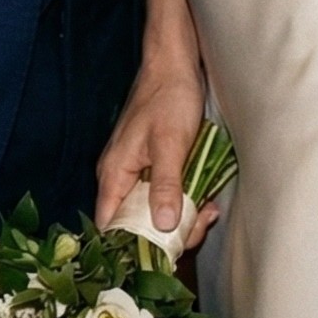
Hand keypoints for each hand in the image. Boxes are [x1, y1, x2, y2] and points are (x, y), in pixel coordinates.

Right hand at [95, 60, 218, 247]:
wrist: (175, 62)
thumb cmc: (169, 97)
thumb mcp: (170, 142)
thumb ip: (166, 184)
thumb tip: (164, 227)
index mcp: (114, 174)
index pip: (109, 227)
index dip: (132, 248)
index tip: (165, 254)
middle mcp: (121, 178)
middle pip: (135, 226)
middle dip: (169, 233)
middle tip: (199, 224)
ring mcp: (137, 172)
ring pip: (154, 212)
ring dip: (182, 218)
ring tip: (208, 209)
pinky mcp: (154, 166)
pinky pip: (165, 196)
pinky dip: (185, 201)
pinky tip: (206, 198)